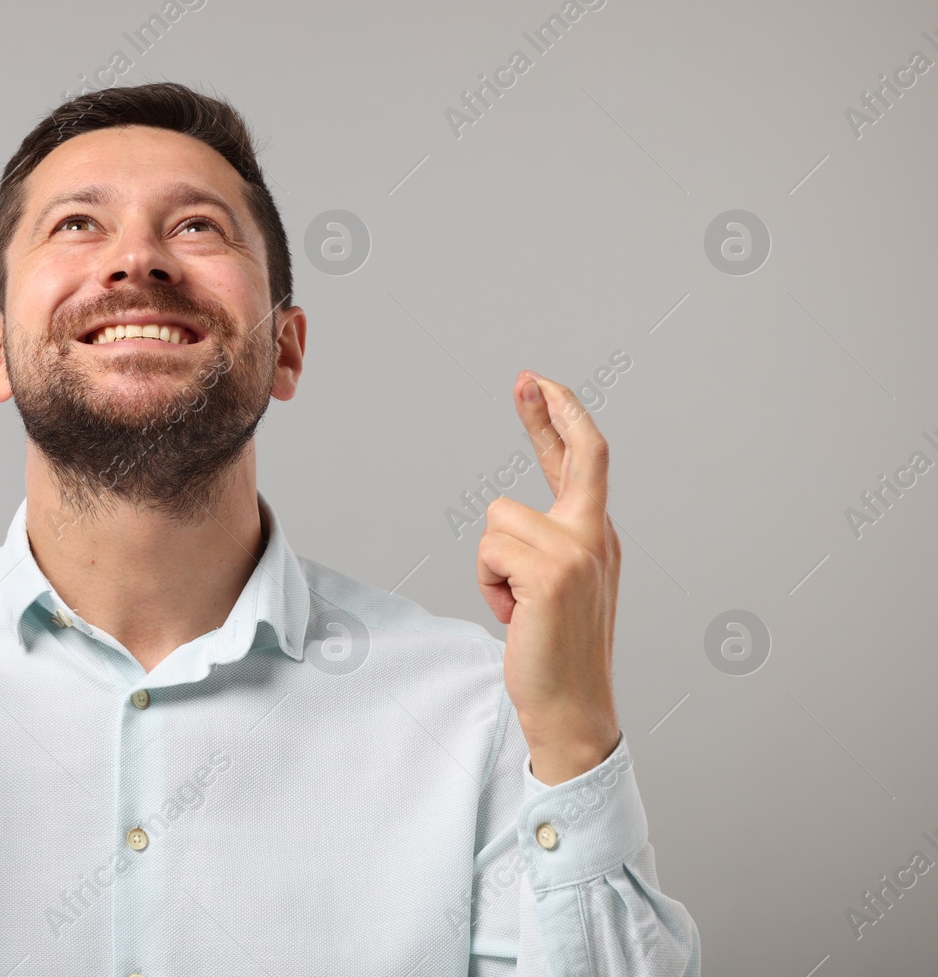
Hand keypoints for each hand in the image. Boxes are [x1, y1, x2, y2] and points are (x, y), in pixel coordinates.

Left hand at [476, 371, 620, 784]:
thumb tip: (508, 518)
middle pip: (575, 457)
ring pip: (499, 519)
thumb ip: (548, 546)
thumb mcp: (558, 588)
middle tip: (526, 377)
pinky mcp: (553, 572)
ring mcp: (579, 552)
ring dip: (491, 565)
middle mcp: (596, 537)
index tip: (540, 383)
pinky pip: (491, 550)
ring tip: (515, 605)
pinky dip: (489, 584)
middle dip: (549, 412)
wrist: (571, 708)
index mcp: (597, 538)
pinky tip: (513, 614)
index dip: (561, 419)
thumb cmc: (554, 651)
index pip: (584, 462)